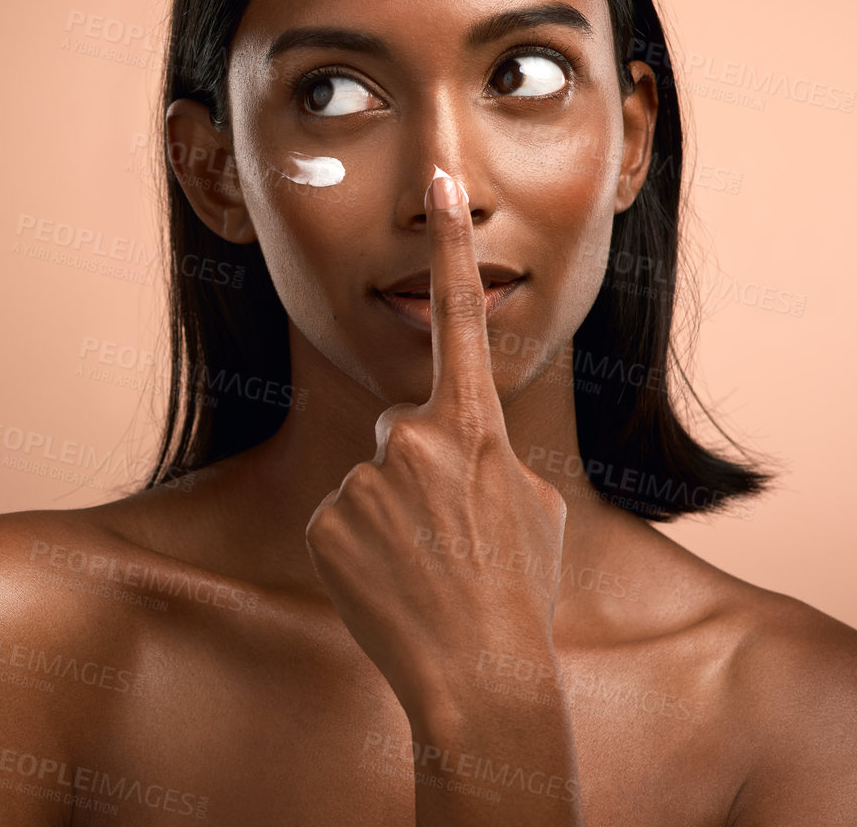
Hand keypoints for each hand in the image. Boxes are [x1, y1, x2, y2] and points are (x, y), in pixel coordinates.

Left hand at [304, 168, 568, 715]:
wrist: (480, 676)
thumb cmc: (518, 591)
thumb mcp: (532, 506)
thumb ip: (489, 452)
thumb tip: (456, 442)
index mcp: (476, 427)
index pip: (459, 318)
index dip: (452, 248)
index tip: (440, 180)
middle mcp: (414, 438)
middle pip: (402, 424)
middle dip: (418, 469)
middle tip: (451, 536)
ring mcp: (364, 479)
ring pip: (370, 476)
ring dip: (390, 514)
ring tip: (423, 566)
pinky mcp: (324, 519)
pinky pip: (338, 516)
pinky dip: (357, 546)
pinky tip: (387, 581)